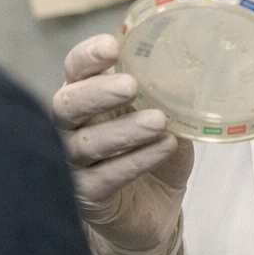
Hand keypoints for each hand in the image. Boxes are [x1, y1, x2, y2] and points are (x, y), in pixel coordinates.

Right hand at [52, 34, 193, 254]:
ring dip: (124, 130)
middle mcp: (71, 127)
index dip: (88, 56)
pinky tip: (164, 148)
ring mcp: (74, 164)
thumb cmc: (154, 149)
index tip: (112, 46)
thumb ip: (170, 93)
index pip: (75, 70)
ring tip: (160, 121)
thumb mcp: (168, 114)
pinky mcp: (87, 197)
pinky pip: (104, 178)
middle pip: (65, 105)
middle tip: (131, 86)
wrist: (155, 207)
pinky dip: (135, 161)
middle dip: (97, 93)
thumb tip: (188, 72)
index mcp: (89, 96)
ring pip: (84, 144)